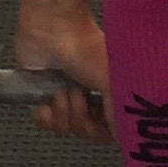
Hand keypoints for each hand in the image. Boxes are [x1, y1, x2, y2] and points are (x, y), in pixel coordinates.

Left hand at [13, 8, 111, 142]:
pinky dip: (44, 110)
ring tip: (65, 86)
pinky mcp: (40, 96)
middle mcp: (87, 99)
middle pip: (85, 132)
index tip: (99, 121)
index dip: (102, 130)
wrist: (54, 30)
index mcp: (108, 96)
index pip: (107, 132)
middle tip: (80, 93)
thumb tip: (126, 136)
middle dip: (80, 115)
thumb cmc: (87, 48)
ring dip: (62, 107)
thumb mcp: (116, 83)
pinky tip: (49, 93)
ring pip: (63, 128)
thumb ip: (122, 115)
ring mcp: (64, 99)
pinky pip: (42, 121)